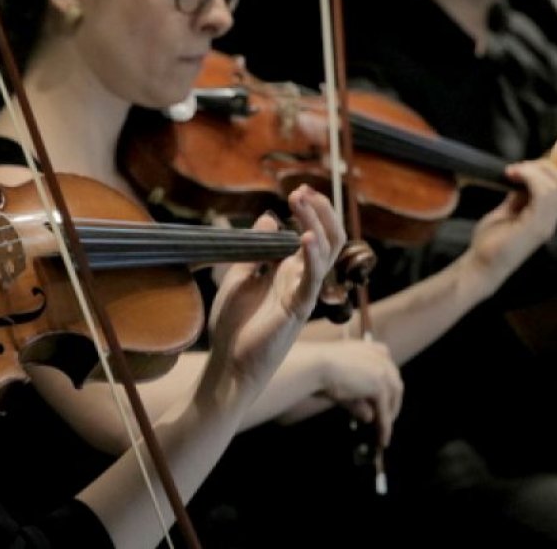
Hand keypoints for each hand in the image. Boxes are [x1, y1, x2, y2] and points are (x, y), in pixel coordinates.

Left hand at [204, 186, 345, 395]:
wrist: (229, 366)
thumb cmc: (234, 327)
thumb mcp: (237, 278)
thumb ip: (254, 250)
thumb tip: (269, 217)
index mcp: (288, 272)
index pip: (311, 234)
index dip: (309, 211)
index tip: (297, 190)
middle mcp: (300, 280)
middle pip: (327, 238)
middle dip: (319, 210)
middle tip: (302, 190)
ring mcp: (302, 293)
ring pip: (325, 252)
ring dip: (315, 222)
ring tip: (302, 199)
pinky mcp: (297, 309)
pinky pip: (311, 279)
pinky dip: (310, 256)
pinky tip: (305, 237)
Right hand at [315, 338, 403, 446]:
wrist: (316, 364)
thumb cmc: (321, 369)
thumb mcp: (344, 384)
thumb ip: (358, 401)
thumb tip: (370, 418)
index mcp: (375, 349)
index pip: (388, 371)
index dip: (387, 389)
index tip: (384, 402)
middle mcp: (383, 357)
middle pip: (394, 384)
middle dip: (391, 403)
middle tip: (385, 420)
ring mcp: (383, 371)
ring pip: (393, 398)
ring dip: (389, 416)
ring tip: (383, 432)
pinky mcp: (380, 386)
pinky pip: (384, 411)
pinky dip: (385, 427)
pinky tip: (382, 439)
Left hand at [466, 160, 556, 292]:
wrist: (480, 266)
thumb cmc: (491, 241)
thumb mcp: (508, 211)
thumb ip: (520, 196)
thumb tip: (524, 176)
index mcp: (548, 217)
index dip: (549, 171)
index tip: (522, 168)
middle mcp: (552, 221)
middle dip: (544, 167)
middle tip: (518, 168)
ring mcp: (545, 225)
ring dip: (535, 171)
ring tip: (513, 172)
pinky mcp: (534, 228)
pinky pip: (544, 195)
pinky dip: (530, 178)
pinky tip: (512, 176)